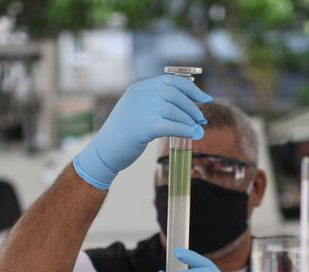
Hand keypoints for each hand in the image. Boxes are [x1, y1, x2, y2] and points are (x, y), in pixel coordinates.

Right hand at [74, 74, 211, 189]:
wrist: (103, 152)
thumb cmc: (123, 135)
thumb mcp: (136, 112)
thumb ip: (156, 105)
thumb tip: (188, 109)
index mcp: (138, 89)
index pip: (170, 81)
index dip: (191, 89)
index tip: (205, 99)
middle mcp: (139, 96)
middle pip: (174, 94)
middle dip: (192, 106)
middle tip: (201, 119)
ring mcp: (140, 110)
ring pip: (174, 109)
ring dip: (190, 120)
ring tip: (198, 129)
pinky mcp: (143, 127)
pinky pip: (170, 125)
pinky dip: (184, 129)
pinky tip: (192, 135)